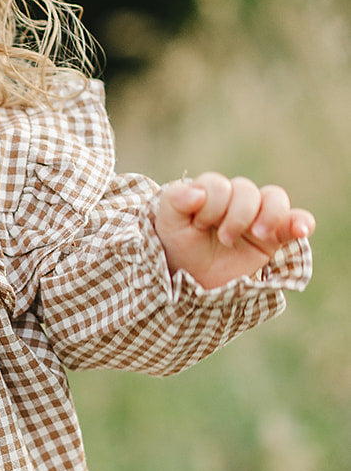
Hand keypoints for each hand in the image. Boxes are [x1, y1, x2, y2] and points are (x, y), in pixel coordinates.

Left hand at [153, 174, 313, 289]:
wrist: (194, 284)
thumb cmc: (179, 249)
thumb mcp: (168, 225)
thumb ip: (174, 201)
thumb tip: (197, 192)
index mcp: (210, 193)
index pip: (218, 185)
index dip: (211, 204)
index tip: (199, 225)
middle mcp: (236, 200)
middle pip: (246, 190)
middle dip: (236, 215)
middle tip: (224, 239)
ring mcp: (258, 217)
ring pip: (274, 198)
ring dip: (268, 214)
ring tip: (258, 234)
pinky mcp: (275, 236)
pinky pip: (297, 221)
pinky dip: (302, 222)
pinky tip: (301, 230)